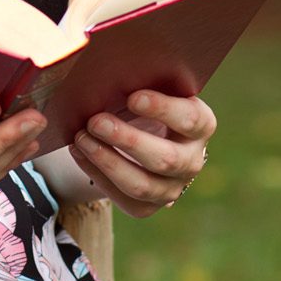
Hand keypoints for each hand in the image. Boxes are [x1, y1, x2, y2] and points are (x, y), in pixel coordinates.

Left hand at [68, 89, 214, 218]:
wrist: (141, 133)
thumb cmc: (143, 102)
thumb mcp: (149, 88)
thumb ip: (140, 80)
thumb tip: (110, 73)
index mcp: (201, 124)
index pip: (189, 119)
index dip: (162, 109)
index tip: (133, 97)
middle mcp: (193, 160)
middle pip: (165, 159)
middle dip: (127, 140)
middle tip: (95, 121)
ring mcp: (172, 188)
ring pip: (142, 185)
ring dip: (107, 161)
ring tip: (81, 138)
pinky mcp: (148, 207)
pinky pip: (123, 197)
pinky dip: (97, 174)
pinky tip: (80, 153)